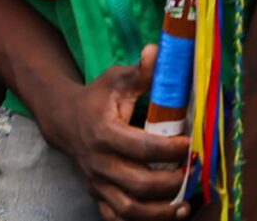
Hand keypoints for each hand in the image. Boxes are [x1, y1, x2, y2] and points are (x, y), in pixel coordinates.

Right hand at [42, 46, 190, 219]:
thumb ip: (140, 73)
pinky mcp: (97, 194)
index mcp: (103, 131)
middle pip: (138, 184)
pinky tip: (165, 215)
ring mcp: (97, 181)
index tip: (192, 142)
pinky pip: (116, 217)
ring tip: (184, 205)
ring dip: (160, 212)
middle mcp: (98, 161)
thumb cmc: (97, 98)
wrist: (63, 118)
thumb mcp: (116, 80)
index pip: (142, 147)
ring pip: (128, 209)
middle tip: (193, 172)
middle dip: (171, 182)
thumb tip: (158, 52)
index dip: (172, 149)